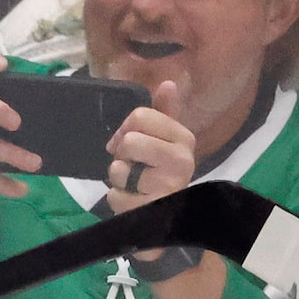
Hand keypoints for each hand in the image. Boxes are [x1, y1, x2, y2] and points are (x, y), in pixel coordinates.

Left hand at [101, 81, 196, 213]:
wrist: (166, 215)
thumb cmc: (159, 174)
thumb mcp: (163, 142)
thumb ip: (163, 113)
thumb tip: (168, 82)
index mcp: (184, 138)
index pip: (141, 116)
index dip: (124, 130)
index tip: (127, 143)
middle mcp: (182, 159)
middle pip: (129, 141)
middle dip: (121, 156)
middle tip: (132, 167)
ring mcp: (169, 184)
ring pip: (119, 169)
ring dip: (118, 180)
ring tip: (134, 185)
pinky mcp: (153, 207)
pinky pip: (114, 196)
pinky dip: (117, 199)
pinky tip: (133, 201)